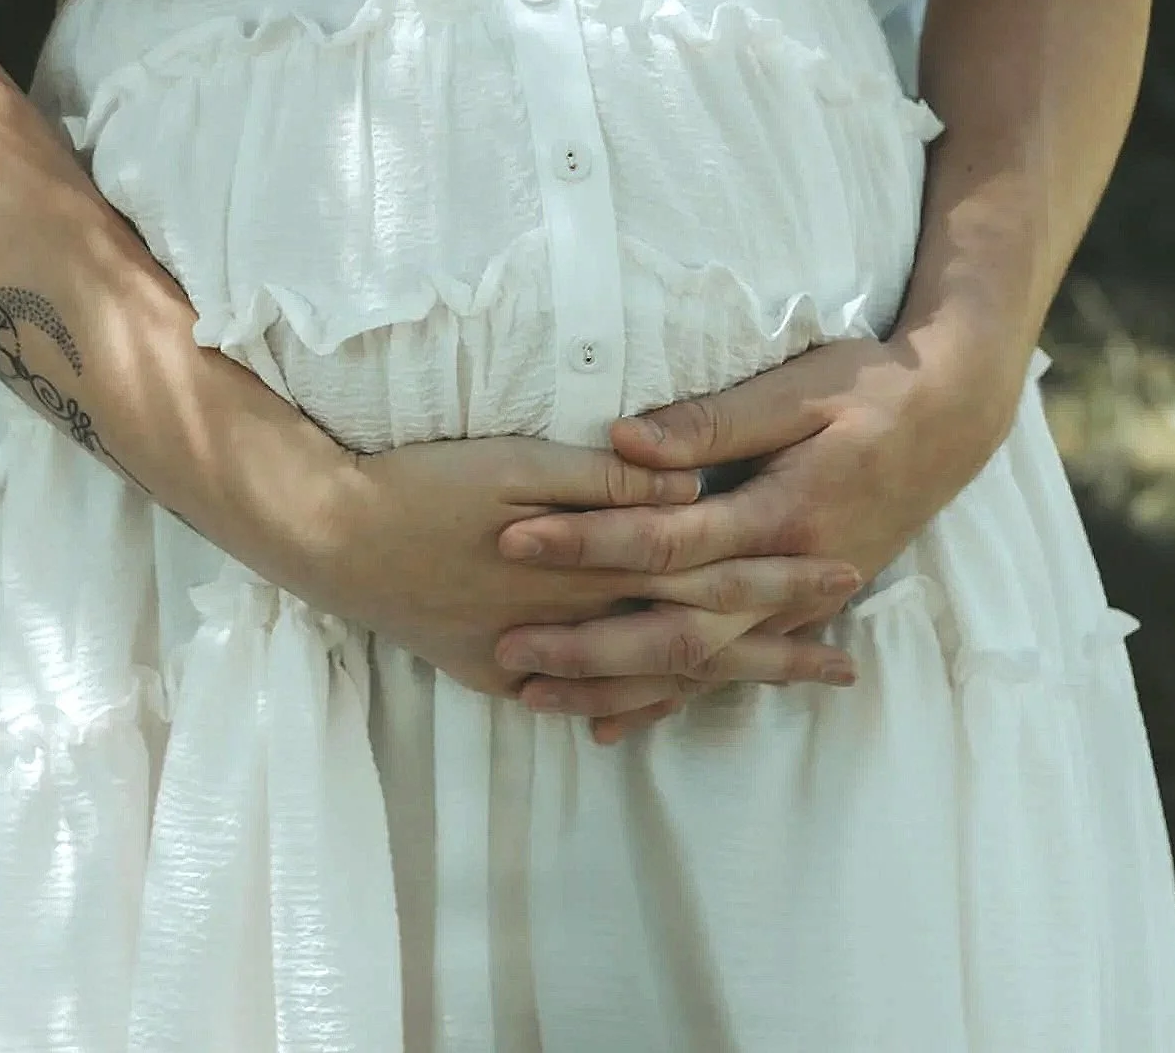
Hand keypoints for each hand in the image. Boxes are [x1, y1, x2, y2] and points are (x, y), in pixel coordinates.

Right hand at [320, 436, 855, 704]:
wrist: (329, 537)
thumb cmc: (425, 482)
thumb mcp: (519, 460)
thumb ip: (606, 480)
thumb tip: (687, 488)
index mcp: (592, 568)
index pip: (708, 576)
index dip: (779, 578)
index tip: (846, 578)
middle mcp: (575, 627)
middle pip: (696, 642)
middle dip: (772, 647)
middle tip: (844, 665)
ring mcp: (534, 661)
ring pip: (648, 678)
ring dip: (716, 682)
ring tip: (774, 687)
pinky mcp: (494, 670)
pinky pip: (582, 700)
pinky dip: (629, 706)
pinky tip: (652, 714)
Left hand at [496, 330, 1012, 739]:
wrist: (955, 420)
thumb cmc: (871, 390)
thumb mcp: (796, 389)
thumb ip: (711, 422)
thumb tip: (625, 440)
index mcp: (780, 514)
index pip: (666, 539)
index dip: (588, 541)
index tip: (515, 538)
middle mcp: (787, 577)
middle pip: (674, 628)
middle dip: (587, 643)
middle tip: (505, 648)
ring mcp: (795, 606)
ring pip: (697, 667)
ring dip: (617, 688)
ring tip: (535, 698)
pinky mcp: (798, 614)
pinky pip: (727, 672)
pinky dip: (668, 701)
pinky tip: (614, 723)